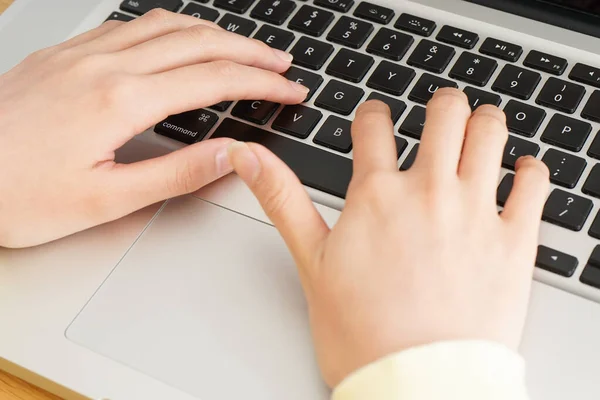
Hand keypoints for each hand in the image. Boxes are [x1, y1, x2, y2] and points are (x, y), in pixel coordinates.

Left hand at [0, 10, 307, 247]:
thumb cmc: (13, 193)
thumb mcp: (104, 200)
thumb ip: (175, 173)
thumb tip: (230, 154)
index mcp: (120, 101)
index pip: (214, 79)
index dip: (262, 82)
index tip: (291, 89)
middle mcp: (105, 64)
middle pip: (198, 40)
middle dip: (250, 49)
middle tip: (282, 62)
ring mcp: (82, 52)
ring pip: (166, 23)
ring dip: (214, 31)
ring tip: (243, 46)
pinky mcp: (65, 53)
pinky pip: (131, 24)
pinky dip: (171, 26)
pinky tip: (177, 39)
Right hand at [228, 89, 549, 387]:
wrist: (415, 385)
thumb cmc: (362, 333)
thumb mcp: (310, 261)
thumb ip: (280, 198)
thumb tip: (246, 155)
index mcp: (376, 195)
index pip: (374, 122)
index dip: (373, 114)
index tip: (376, 121)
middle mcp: (428, 192)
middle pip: (444, 111)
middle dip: (441, 107)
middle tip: (439, 119)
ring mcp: (475, 212)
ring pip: (490, 131)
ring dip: (484, 124)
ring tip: (478, 135)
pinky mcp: (514, 240)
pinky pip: (535, 182)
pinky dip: (530, 168)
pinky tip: (518, 173)